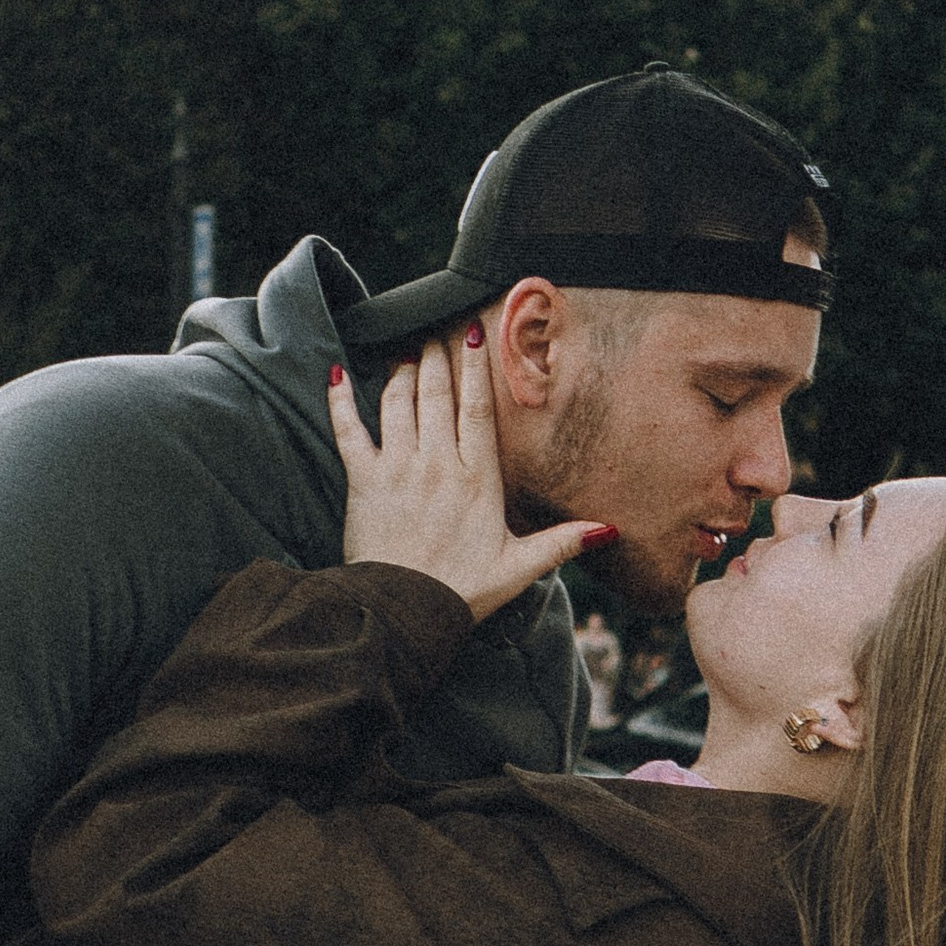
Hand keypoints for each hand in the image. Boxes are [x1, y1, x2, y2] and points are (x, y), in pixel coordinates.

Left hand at [330, 328, 613, 621]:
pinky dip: (341, 402)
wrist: (405, 611)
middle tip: (434, 333)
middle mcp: (438, 464)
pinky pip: (349, 431)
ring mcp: (399, 469)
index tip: (473, 336)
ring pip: (398, 403)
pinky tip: (337, 377)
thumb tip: (607, 531)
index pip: (478, 409)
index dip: (475, 369)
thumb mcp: (519, 567)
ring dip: (400, 372)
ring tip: (404, 354)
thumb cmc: (462, 590)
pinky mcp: (364, 481)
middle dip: (435, 357)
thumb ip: (561, 543)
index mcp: (478, 478)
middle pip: (436, 394)